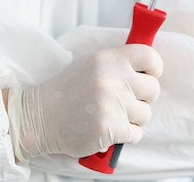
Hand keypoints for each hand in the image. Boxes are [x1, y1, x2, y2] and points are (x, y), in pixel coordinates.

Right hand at [6, 44, 162, 161]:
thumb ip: (119, 63)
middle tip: (125, 101)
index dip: (154, 69)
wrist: (40, 117)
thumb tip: (148, 66)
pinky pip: (136, 134)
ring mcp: (113, 105)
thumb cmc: (68, 90)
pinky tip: (110, 128)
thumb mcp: (92, 63)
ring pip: (146, 114)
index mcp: (110, 59)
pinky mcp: (110, 128)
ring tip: (113, 115)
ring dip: (133, 118)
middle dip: (143, 98)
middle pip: (153, 89)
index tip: (148, 76)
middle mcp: (114, 80)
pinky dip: (126, 135)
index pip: (151, 58)